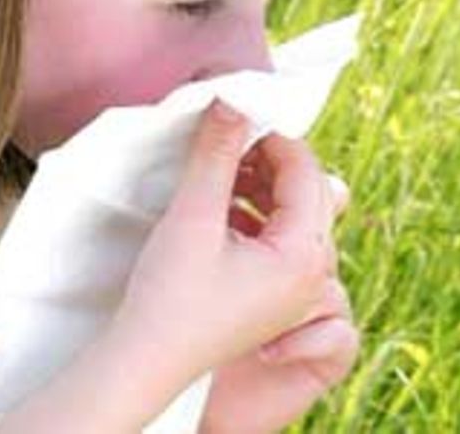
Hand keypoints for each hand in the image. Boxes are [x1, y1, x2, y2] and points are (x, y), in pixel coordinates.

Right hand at [108, 98, 340, 410]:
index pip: (304, 170)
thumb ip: (217, 153)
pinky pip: (281, 238)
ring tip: (220, 170)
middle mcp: (313, 274)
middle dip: (269, 158)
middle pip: (309, 190)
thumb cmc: (170, 297)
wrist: (146, 362)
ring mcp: (296, 290)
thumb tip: (233, 97)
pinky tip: (219, 204)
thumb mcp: (193, 215)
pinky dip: (256, 213)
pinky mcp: (275, 296)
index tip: (235, 111)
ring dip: (261, 185)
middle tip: (228, 139)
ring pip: (296, 213)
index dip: (271, 134)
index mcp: (304, 256)